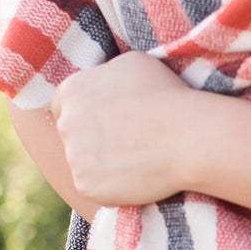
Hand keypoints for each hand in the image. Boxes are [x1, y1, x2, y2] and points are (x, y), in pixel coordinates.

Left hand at [49, 53, 200, 207]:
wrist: (187, 137)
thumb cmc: (165, 94)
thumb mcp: (131, 63)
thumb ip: (105, 75)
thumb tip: (102, 84)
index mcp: (72, 91)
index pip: (63, 105)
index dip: (86, 113)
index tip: (107, 120)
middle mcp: (65, 124)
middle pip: (71, 134)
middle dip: (91, 137)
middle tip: (125, 140)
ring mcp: (73, 158)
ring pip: (82, 162)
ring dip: (102, 163)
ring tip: (135, 159)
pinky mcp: (86, 186)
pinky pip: (95, 186)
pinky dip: (111, 185)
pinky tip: (135, 175)